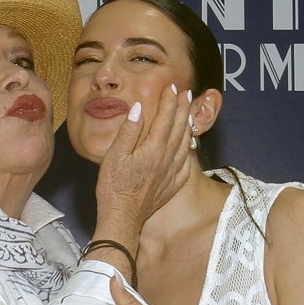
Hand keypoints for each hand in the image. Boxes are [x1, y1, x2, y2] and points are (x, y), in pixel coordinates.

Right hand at [95, 84, 191, 230]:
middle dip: (182, 109)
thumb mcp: (114, 156)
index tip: (172, 87)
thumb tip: (139, 108)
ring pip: (185, 145)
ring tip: (189, 114)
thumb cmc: (113, 187)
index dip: (169, 101)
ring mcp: (171, 173)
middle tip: (186, 93)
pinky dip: (189, 151)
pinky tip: (189, 148)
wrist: (122, 217)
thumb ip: (129, 131)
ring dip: (188, 127)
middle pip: (179, 128)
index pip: (165, 118)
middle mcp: (167, 159)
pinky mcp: (172, 186)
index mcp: (153, 149)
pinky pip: (186, 165)